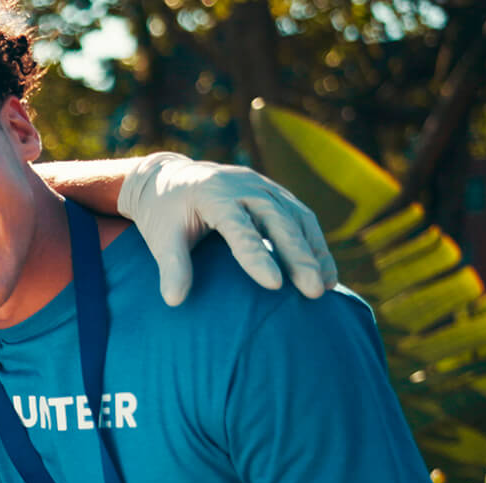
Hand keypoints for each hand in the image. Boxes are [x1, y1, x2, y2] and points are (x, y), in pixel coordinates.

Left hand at [118, 152, 337, 305]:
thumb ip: (171, 267)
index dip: (257, 255)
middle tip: (312, 291)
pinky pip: (300, 216)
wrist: (168, 178)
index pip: (239, 228)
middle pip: (278, 220)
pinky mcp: (274, 192)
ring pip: (297, 217)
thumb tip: (174, 302)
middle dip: (298, 257)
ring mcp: (262, 186)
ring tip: (324, 287)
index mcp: (214, 194)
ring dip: (314, 251)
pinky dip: (313, 242)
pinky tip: (322, 271)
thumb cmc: (164, 213)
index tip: (274, 285)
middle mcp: (244, 186)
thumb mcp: (161, 238)